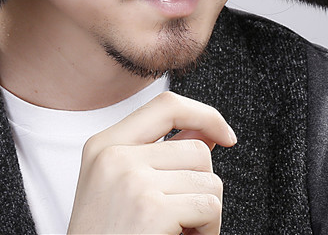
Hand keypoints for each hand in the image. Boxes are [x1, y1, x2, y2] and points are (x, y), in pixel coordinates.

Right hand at [67, 91, 236, 234]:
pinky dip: (207, 232)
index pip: (166, 106)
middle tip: (182, 221)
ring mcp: (131, 179)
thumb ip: (160, 156)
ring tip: (177, 234)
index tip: (224, 134)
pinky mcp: (151, 208)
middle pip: (196, 149)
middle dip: (201, 187)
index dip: (203, 113)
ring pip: (208, 179)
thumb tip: (207, 132)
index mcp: (103, 145)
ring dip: (205, 214)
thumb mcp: (120, 189)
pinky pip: (208, 206)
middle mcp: (114, 155)